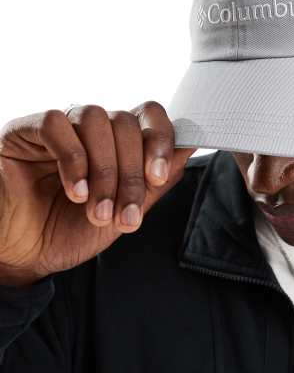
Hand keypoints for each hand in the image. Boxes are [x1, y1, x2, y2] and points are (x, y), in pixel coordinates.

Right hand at [0, 101, 196, 285]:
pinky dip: (73, 159)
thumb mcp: (122, 213)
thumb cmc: (69, 232)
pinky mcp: (24, 131)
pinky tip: (75, 192)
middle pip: (125, 123)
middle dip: (131, 174)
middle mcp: (90, 130)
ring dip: (104, 170)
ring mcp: (60, 128)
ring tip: (97, 210)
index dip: (160, 140)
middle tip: (123, 214)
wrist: (23, 256)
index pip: (148, 116)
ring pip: (96, 120)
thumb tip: (190, 147)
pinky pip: (56, 124)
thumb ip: (153, 183)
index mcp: (117, 144)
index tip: (158, 177)